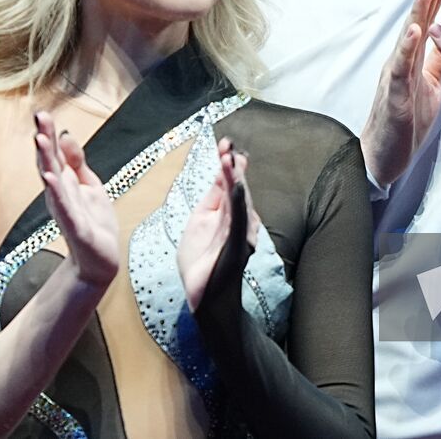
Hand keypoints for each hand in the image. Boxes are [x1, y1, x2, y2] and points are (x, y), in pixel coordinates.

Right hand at [34, 111, 119, 288]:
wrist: (99, 261)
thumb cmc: (92, 222)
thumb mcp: (88, 185)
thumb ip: (77, 162)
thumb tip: (66, 134)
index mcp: (63, 184)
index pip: (53, 155)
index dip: (48, 134)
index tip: (42, 113)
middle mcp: (59, 195)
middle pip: (50, 164)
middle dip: (44, 141)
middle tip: (39, 118)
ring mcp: (66, 210)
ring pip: (53, 182)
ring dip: (46, 161)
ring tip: (41, 140)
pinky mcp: (76, 227)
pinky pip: (64, 208)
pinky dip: (57, 193)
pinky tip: (50, 179)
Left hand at [178, 138, 260, 310]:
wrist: (204, 297)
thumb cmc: (201, 264)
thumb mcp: (199, 224)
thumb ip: (211, 200)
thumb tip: (220, 176)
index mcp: (226, 214)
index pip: (228, 183)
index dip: (227, 163)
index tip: (224, 143)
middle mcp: (239, 220)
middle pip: (236, 187)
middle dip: (232, 165)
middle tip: (227, 145)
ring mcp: (241, 232)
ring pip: (240, 200)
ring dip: (234, 178)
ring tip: (229, 158)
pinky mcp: (240, 244)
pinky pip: (241, 219)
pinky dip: (240, 201)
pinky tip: (238, 185)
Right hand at [361, 0, 440, 186]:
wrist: (384, 156)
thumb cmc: (406, 119)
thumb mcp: (430, 82)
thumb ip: (440, 57)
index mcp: (412, 61)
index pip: (426, 25)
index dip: (437, 1)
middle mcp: (401, 63)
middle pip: (415, 24)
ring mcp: (394, 77)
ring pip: (405, 40)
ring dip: (416, 14)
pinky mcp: (392, 95)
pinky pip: (399, 68)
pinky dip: (406, 48)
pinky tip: (414, 31)